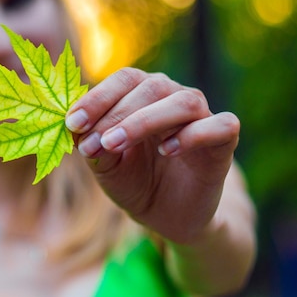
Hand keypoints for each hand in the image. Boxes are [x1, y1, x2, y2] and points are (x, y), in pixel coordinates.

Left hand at [65, 68, 239, 244]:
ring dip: (145, 121)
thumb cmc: (134, 182)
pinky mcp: (224, 141)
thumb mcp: (106, 167)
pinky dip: (193, 134)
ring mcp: (202, 117)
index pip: (124, 79)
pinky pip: (221, 125)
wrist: (168, 216)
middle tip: (94, 143)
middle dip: (116, 114)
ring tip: (116, 144)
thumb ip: (92, 145)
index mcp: (143, 95)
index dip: (97, 97)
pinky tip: (168, 150)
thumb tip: (73, 127)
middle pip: (151, 87)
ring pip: (184, 101)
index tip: (73, 122)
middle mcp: (173, 97)